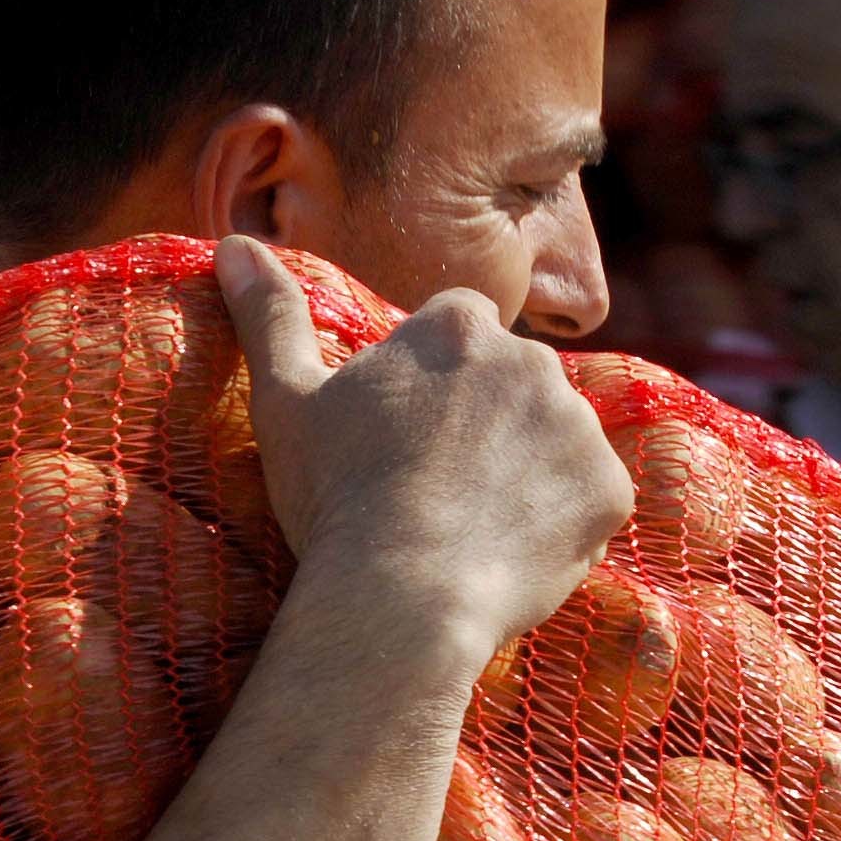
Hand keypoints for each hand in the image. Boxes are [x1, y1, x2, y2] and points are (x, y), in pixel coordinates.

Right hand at [217, 234, 630, 670]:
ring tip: (472, 525)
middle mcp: (530, 360)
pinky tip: (509, 553)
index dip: (431, 384)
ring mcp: (578, 425)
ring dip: (527, 469)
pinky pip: (591, 499)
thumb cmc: (335, 495)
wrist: (400, 596)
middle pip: (513, 382)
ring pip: (555, 440)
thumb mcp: (285, 401)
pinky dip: (562, 523)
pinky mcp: (609, 490)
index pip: (458, 331)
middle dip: (486, 421)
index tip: (404, 434)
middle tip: (436, 486)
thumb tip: (231, 244)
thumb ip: (270, 316)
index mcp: (458, 327)